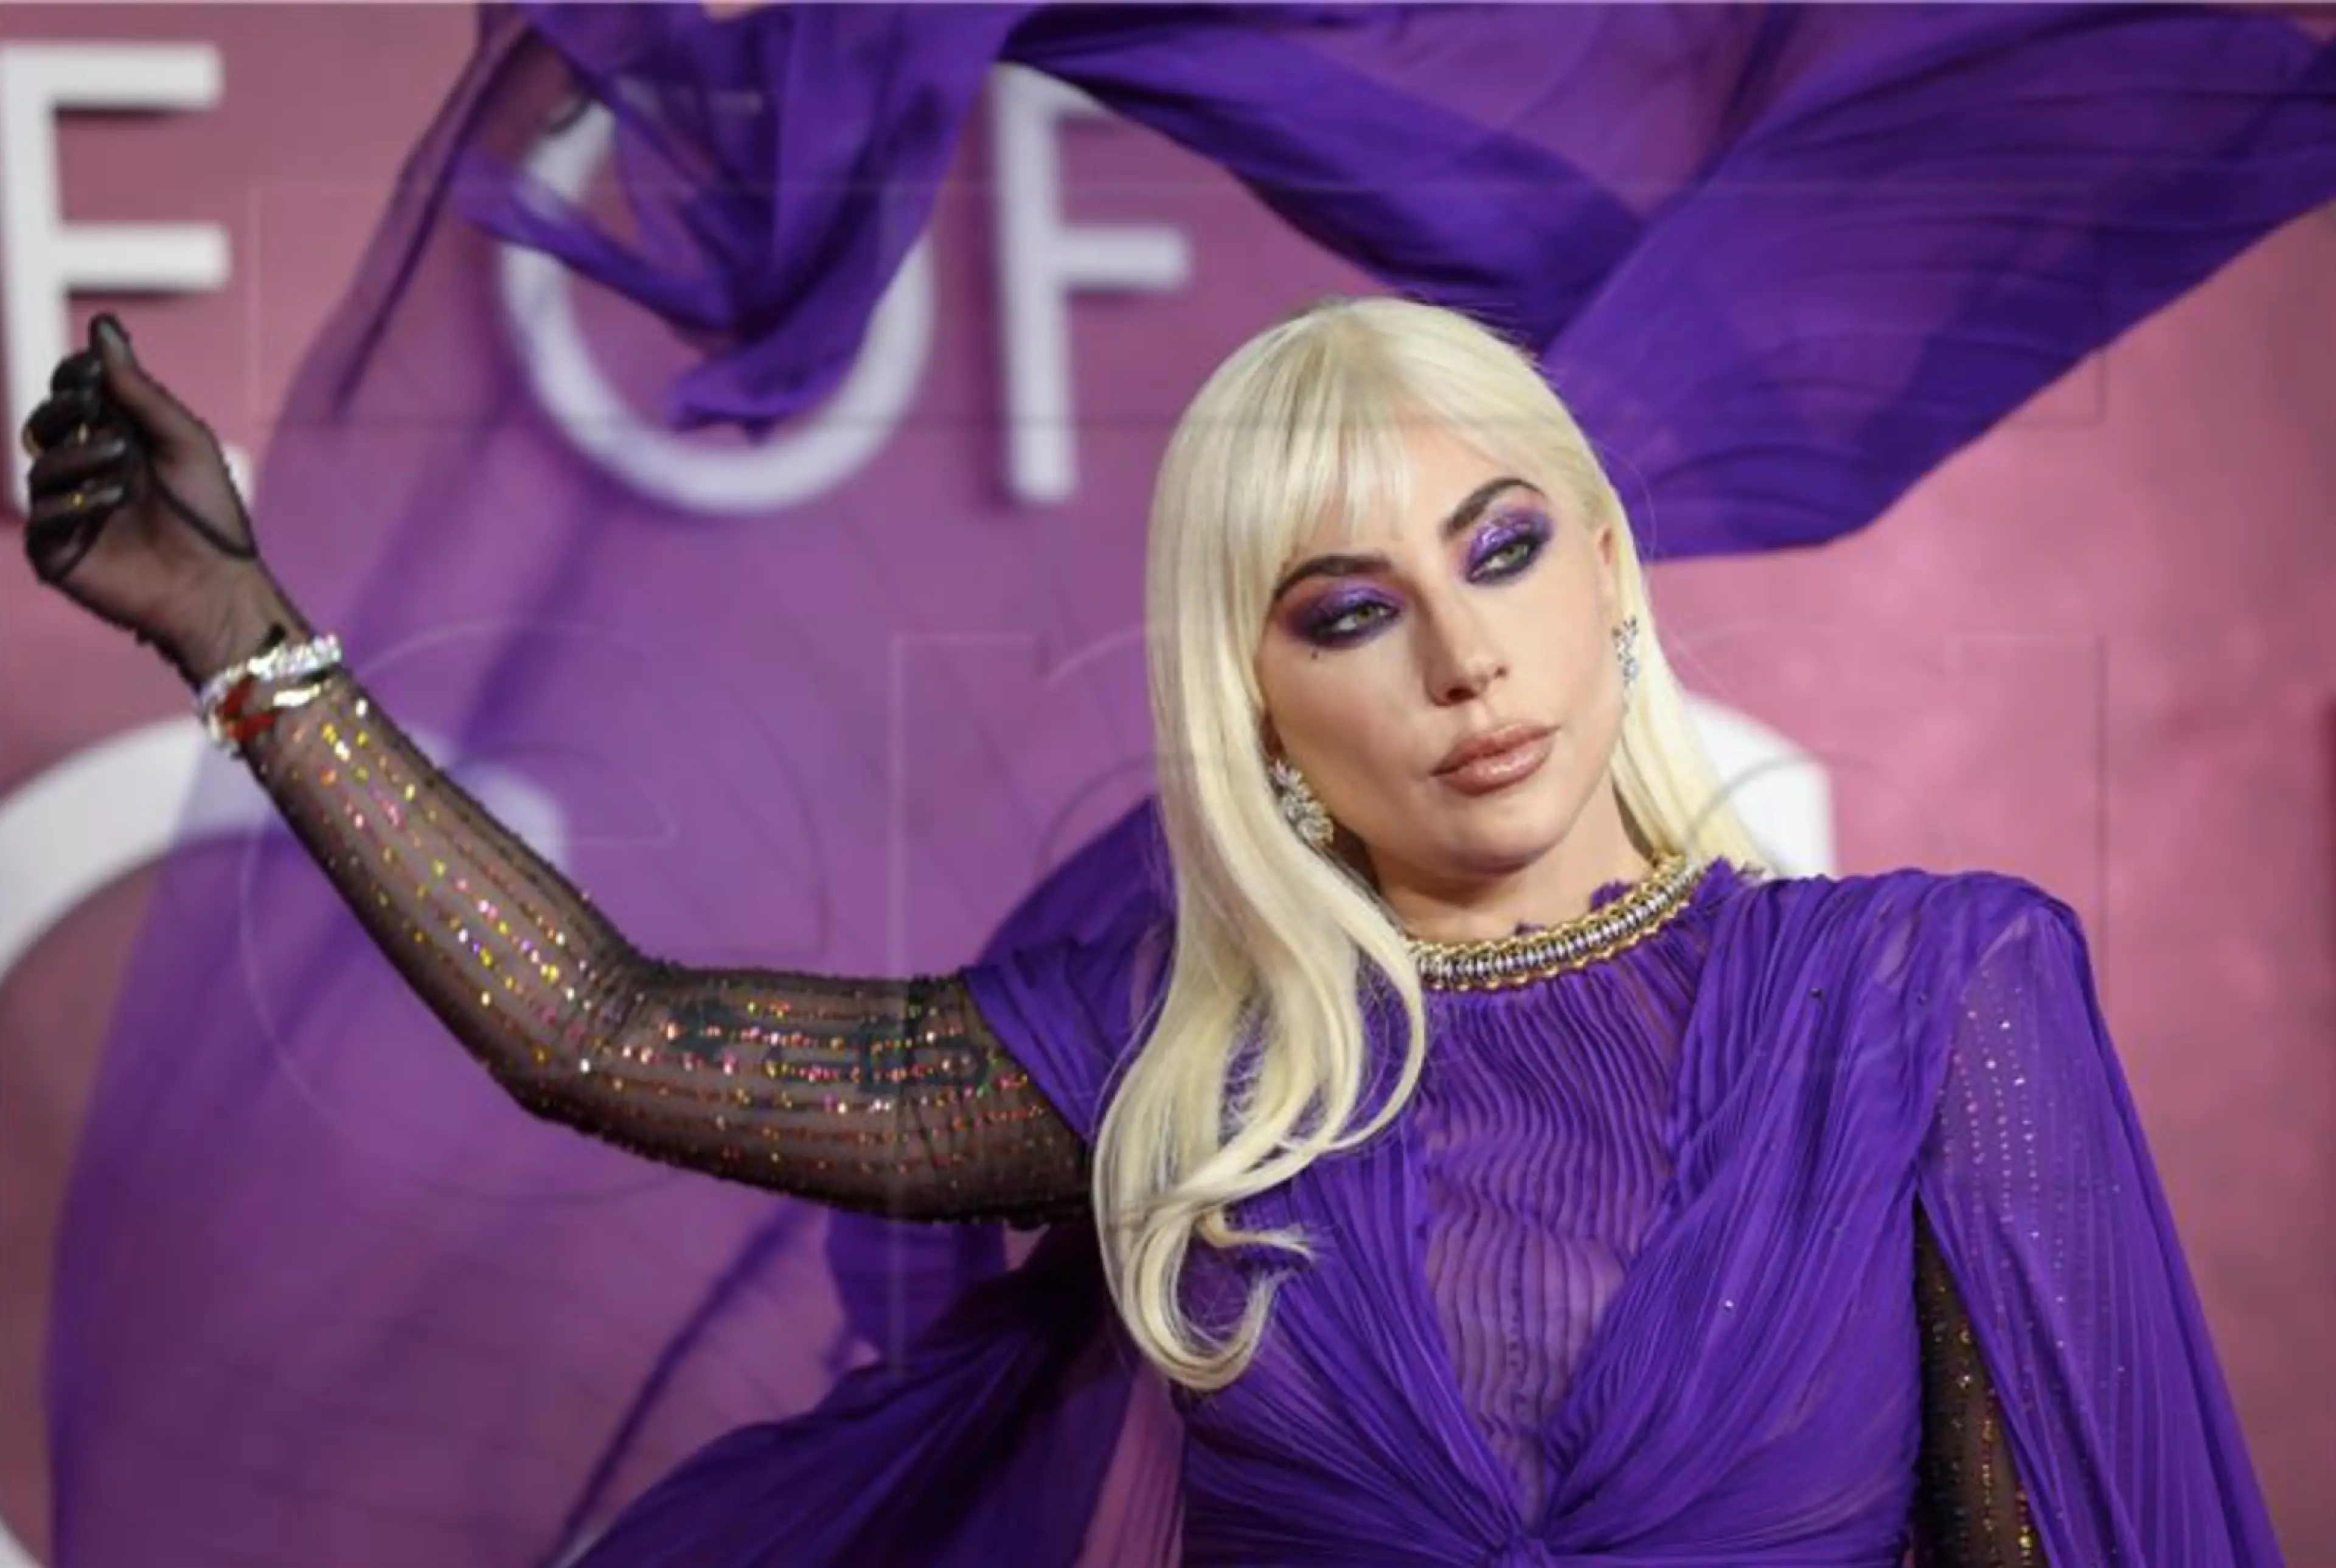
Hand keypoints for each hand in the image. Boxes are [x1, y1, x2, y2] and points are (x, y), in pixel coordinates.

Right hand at [12, 315, 291, 683]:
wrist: (217, 585)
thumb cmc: (210, 514)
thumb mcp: (184, 442)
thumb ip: (140, 391)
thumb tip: (102, 328)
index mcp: (116, 439)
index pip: (74, 394)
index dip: (76, 378)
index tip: (91, 371)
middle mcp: (86, 470)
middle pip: (46, 423)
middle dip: (65, 410)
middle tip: (94, 411)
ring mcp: (68, 509)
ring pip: (42, 466)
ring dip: (79, 458)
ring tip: (123, 468)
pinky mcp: (57, 550)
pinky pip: (43, 517)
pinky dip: (72, 503)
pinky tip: (109, 503)